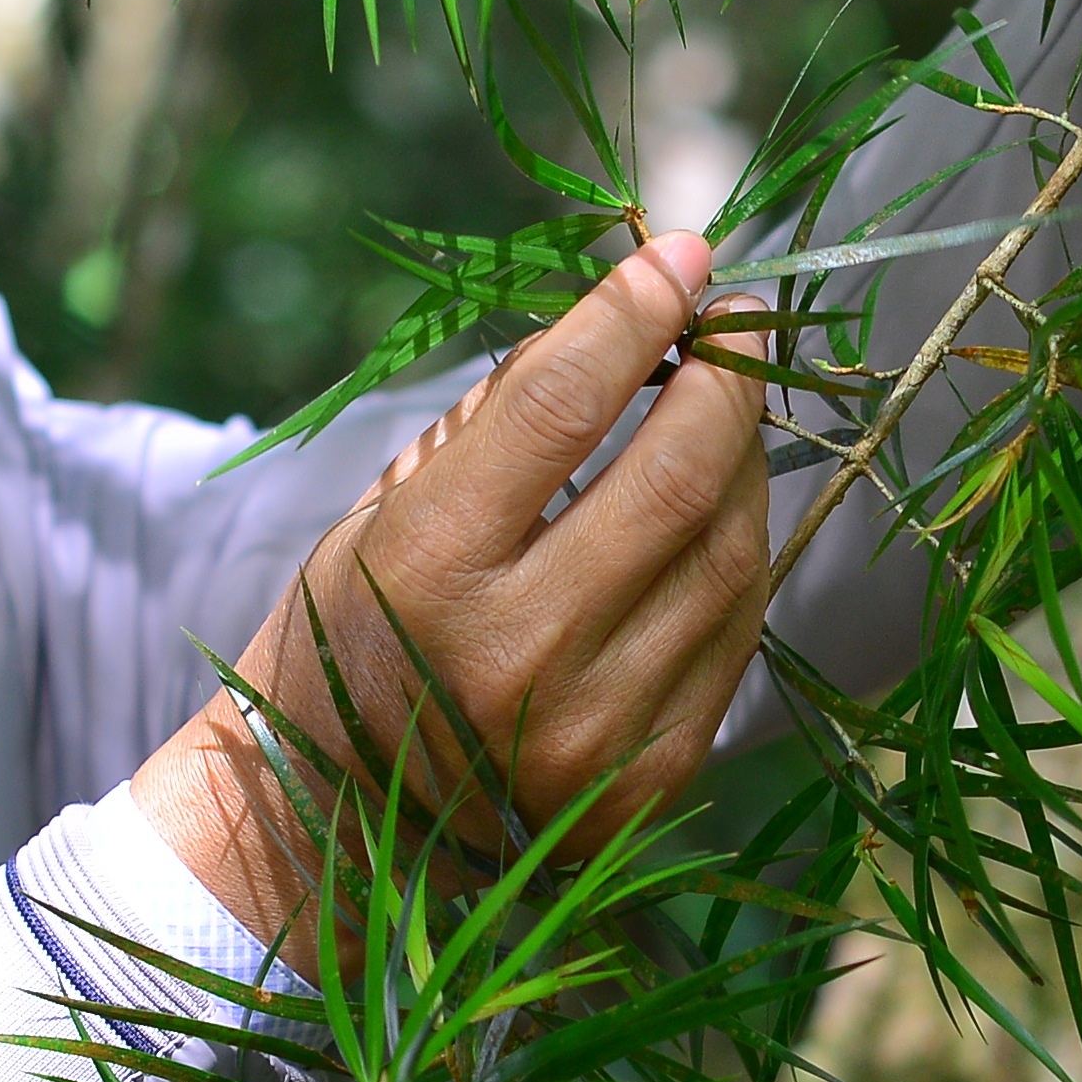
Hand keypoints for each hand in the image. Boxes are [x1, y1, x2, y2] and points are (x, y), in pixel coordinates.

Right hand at [131, 234, 775, 950]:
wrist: (335, 828)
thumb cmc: (356, 638)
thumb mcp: (384, 511)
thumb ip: (499, 416)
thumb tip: (625, 310)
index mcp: (425, 570)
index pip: (562, 406)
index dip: (635, 312)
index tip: (684, 253)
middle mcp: (516, 657)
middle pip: (676, 479)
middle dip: (726, 377)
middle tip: (739, 320)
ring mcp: (594, 733)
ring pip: (728, 556)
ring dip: (745, 461)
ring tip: (730, 408)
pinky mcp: (649, 785)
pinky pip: (735, 637)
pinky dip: (739, 555)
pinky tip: (722, 511)